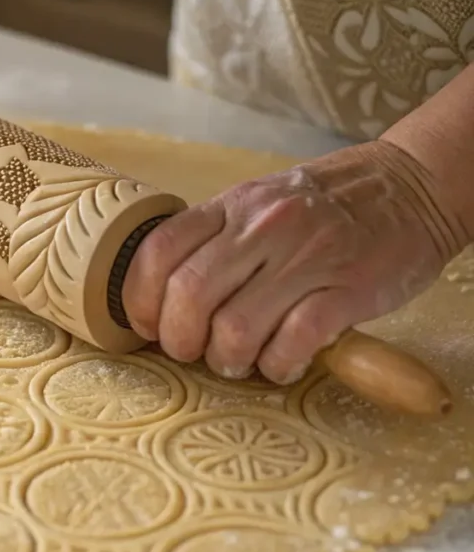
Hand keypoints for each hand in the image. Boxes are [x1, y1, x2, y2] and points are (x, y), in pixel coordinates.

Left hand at [122, 140, 466, 384]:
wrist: (412, 186)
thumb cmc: (324, 205)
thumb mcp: (259, 201)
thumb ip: (214, 237)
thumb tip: (160, 293)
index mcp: (233, 205)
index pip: (158, 250)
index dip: (139, 299)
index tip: (147, 325)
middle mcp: (263, 227)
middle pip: (188, 295)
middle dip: (178, 340)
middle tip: (192, 352)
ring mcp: (307, 257)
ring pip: (234, 328)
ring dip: (227, 360)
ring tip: (238, 361)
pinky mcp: (348, 290)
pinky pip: (293, 343)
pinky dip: (277, 366)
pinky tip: (280, 363)